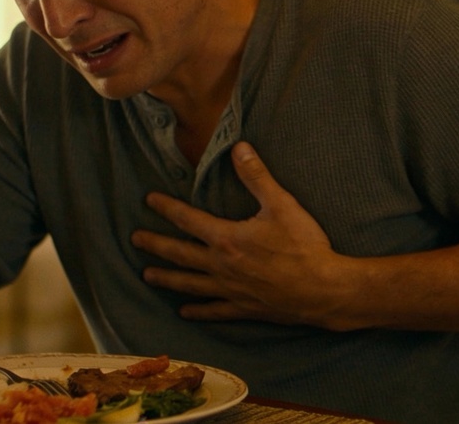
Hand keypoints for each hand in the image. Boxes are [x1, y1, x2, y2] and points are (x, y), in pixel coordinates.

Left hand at [131, 142, 355, 328]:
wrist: (323, 291)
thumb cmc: (304, 246)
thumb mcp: (282, 205)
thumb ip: (257, 176)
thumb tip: (238, 148)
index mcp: (227, 239)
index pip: (188, 220)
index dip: (167, 208)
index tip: (149, 200)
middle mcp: (222, 266)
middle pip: (180, 254)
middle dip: (156, 245)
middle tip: (135, 240)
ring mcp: (231, 290)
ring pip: (190, 284)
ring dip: (167, 278)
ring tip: (147, 275)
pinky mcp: (244, 308)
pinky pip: (214, 310)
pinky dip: (198, 311)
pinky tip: (184, 311)